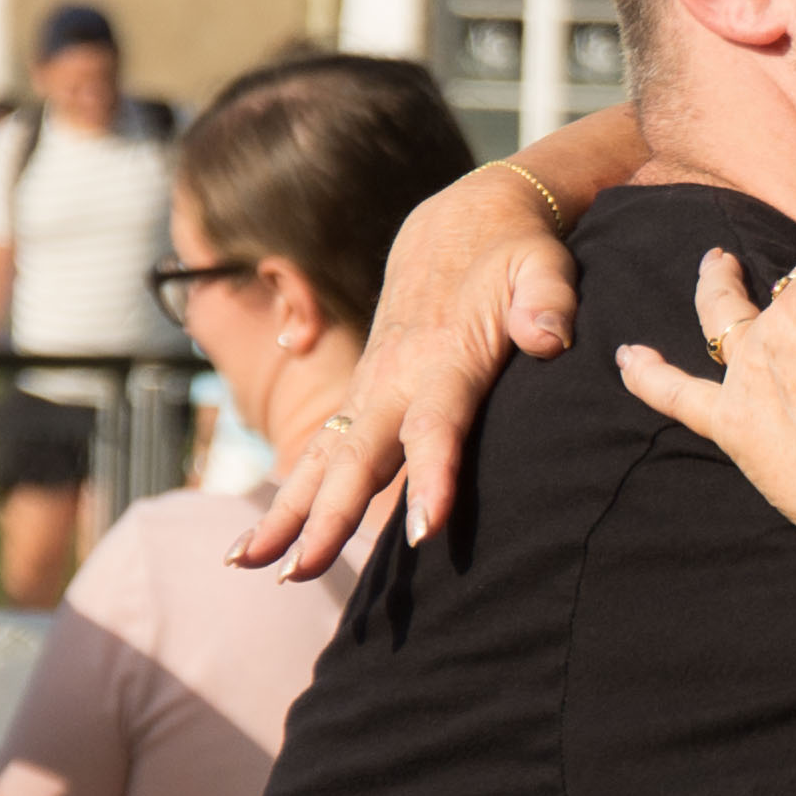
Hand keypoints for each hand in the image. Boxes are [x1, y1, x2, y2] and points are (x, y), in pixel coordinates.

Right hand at [236, 171, 579, 577]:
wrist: (461, 223)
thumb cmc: (513, 253)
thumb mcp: (542, 267)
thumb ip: (547, 303)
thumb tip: (548, 338)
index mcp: (446, 358)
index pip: (438, 424)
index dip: (433, 476)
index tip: (425, 529)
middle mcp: (395, 380)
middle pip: (358, 457)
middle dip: (328, 516)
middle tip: (300, 572)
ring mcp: (371, 391)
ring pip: (322, 460)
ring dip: (285, 514)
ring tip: (247, 565)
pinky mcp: (363, 399)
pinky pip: (320, 455)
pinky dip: (289, 499)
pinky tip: (260, 546)